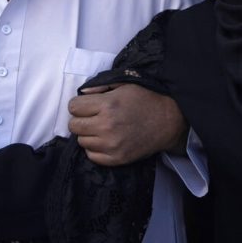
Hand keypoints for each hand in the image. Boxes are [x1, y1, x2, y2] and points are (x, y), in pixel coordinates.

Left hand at [68, 83, 187, 165]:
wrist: (168, 121)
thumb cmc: (146, 99)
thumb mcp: (125, 84)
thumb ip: (100, 87)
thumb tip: (81, 94)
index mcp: (108, 105)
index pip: (73, 107)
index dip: (79, 104)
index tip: (88, 105)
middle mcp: (106, 126)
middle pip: (74, 125)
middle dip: (81, 119)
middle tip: (93, 117)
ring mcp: (111, 145)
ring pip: (81, 141)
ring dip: (88, 134)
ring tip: (102, 128)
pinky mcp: (116, 159)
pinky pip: (91, 156)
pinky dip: (95, 148)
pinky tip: (106, 139)